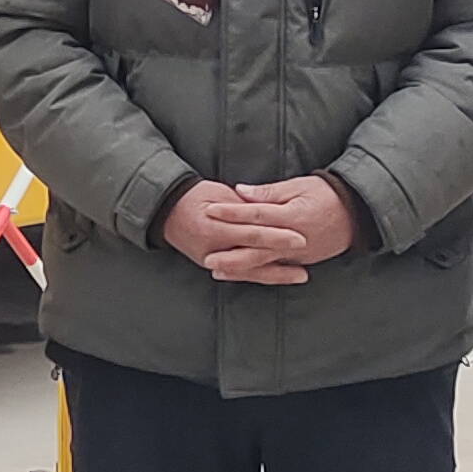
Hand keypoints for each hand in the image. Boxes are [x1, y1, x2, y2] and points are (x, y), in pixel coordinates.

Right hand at [160, 182, 310, 285]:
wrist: (165, 210)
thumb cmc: (194, 196)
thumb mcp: (220, 194)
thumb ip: (244, 206)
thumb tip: (269, 210)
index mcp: (215, 227)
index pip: (254, 233)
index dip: (278, 236)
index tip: (300, 238)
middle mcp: (213, 249)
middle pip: (255, 257)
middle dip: (282, 261)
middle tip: (307, 263)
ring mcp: (211, 260)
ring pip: (249, 272)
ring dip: (276, 275)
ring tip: (301, 276)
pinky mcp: (210, 265)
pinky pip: (238, 274)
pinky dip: (258, 276)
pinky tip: (275, 277)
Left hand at [222, 176, 362, 266]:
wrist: (357, 214)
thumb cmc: (326, 194)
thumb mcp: (298, 186)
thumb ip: (268, 192)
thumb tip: (240, 191)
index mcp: (293, 216)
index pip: (256, 215)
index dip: (231, 212)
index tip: (209, 210)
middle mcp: (294, 239)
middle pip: (257, 248)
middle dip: (231, 255)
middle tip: (207, 258)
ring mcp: (299, 253)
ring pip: (265, 264)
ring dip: (240, 269)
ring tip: (217, 271)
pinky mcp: (302, 261)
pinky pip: (276, 269)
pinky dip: (257, 272)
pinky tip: (241, 274)